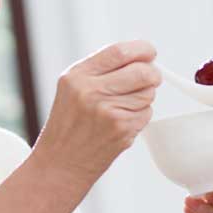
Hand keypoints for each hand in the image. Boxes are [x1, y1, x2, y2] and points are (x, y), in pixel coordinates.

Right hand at [33, 41, 159, 186]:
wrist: (60, 164)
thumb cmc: (69, 124)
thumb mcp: (72, 88)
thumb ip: (101, 69)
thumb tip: (142, 57)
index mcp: (77, 76)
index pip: (119, 52)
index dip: (142, 49)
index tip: (150, 52)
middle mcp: (91, 91)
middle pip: (142, 72)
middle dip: (152, 74)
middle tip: (150, 78)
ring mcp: (108, 112)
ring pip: (148, 93)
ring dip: (145, 97)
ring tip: (124, 106)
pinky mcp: (121, 130)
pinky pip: (146, 114)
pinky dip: (140, 116)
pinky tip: (121, 123)